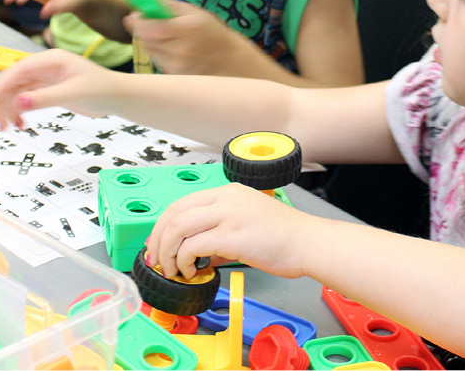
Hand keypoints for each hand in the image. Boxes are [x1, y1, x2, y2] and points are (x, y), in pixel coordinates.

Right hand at [0, 49, 117, 128]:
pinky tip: (20, 125)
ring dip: (7, 109)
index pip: (19, 70)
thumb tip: (19, 102)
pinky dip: (19, 112)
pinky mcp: (48, 90)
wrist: (117, 97)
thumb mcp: (74, 94)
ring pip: (17, 92)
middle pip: (14, 81)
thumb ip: (45, 98)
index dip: (1, 84)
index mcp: (51, 60)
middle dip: (1, 100)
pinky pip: (26, 100)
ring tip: (4, 127)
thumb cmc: (102, 90)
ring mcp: (46, 78)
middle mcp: (45, 67)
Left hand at [124, 1, 254, 75]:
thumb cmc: (211, 31)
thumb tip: (146, 1)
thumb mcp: (194, 12)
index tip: (134, 15)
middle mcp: (180, 50)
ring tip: (165, 35)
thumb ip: (169, 5)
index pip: (149, 28)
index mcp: (186, 30)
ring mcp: (177, 65)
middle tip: (148, 22)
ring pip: (149, 50)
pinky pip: (156, 60)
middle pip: (145, 40)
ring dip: (150, 41)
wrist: (229, 59)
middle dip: (142, 29)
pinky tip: (170, 48)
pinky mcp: (175, 74)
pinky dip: (157, 52)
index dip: (137, 21)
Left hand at [145, 183, 318, 280]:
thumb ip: (220, 235)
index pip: (182, 203)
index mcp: (228, 192)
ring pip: (179, 226)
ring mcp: (229, 214)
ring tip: (172, 270)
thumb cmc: (285, 237)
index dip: (163, 225)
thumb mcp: (246, 224)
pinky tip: (191, 272)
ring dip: (168, 251)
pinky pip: (194, 246)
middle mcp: (226, 198)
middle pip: (175, 212)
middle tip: (156, 259)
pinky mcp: (233, 235)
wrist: (309, 243)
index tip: (157, 244)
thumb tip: (198, 255)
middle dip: (158, 238)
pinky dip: (184, 261)